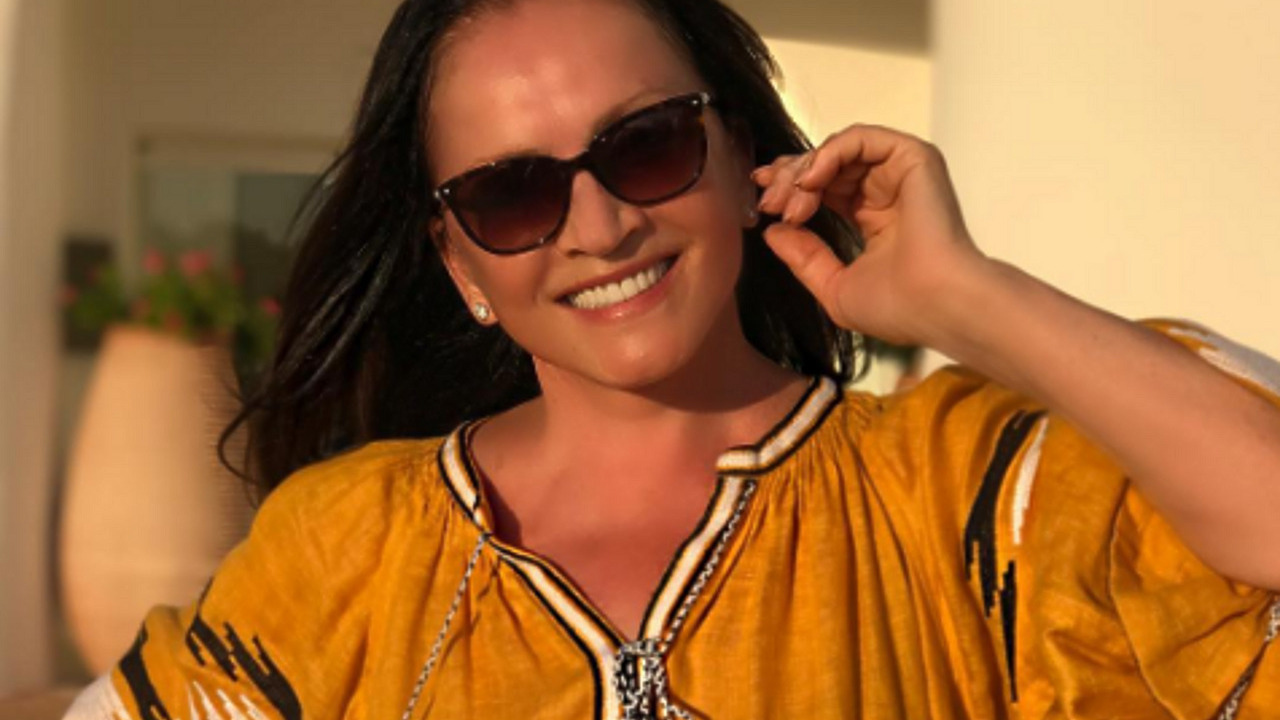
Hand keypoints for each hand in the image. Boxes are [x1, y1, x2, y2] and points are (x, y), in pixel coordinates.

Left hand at [753, 124, 988, 347]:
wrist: (937, 304)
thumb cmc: (898, 306)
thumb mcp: (834, 285)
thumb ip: (804, 257)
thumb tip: (773, 230)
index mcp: (874, 219)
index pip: (825, 189)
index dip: (791, 189)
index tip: (763, 201)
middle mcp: (887, 191)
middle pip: (826, 166)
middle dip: (789, 178)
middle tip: (768, 200)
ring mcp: (900, 173)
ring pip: (838, 150)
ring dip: (804, 170)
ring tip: (789, 200)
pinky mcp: (913, 158)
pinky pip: (860, 139)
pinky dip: (829, 153)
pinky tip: (810, 181)